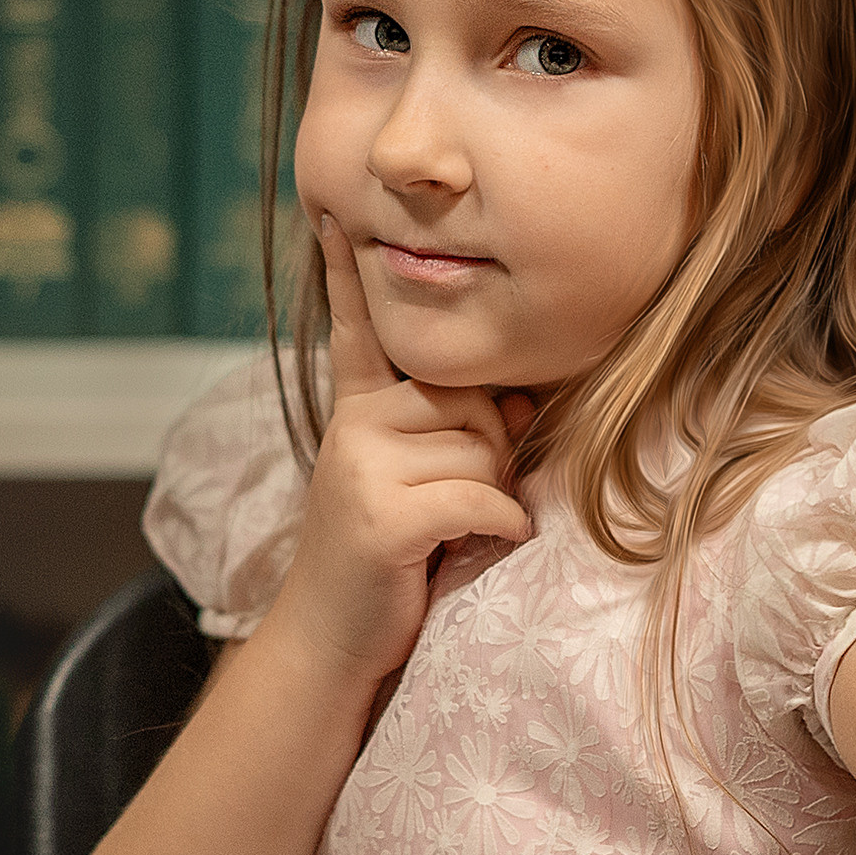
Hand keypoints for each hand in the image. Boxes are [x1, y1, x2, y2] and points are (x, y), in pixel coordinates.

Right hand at [263, 215, 535, 693]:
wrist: (335, 640)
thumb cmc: (395, 558)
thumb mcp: (422, 481)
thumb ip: (460, 431)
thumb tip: (522, 400)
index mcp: (359, 410)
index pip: (358, 330)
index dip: (348, 273)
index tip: (333, 214)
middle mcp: (355, 425)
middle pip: (473, 398)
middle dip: (492, 449)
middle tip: (455, 501)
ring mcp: (363, 466)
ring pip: (484, 447)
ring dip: (493, 495)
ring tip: (451, 529)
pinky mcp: (383, 513)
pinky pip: (482, 496)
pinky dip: (498, 526)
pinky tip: (477, 545)